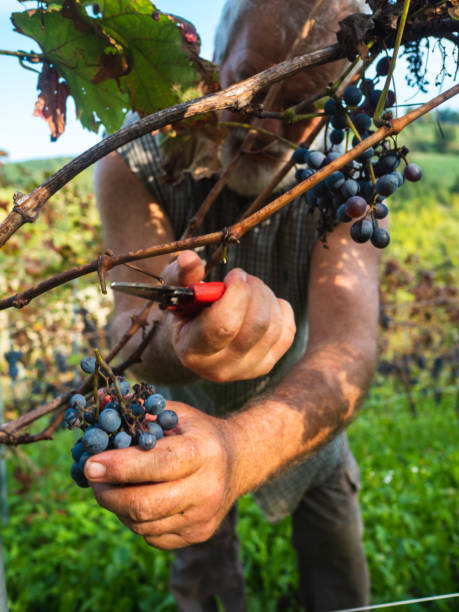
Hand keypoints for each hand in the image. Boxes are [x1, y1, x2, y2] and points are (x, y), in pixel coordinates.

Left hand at [85, 402, 240, 549]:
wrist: (237, 461)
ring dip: (117, 507)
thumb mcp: (178, 415)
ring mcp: (203, 517)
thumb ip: (142, 415)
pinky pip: (151, 536)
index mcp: (204, 452)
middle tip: (92, 478)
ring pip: (143, 525)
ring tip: (110, 486)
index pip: (158, 464)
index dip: (120, 467)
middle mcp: (208, 489)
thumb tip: (101, 410)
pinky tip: (134, 499)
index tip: (91, 464)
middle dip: (108, 494)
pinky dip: (134, 519)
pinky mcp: (197, 535)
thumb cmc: (198, 432)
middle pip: (146, 504)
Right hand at [161, 251, 295, 381]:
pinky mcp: (267, 365)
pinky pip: (287, 330)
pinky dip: (279, 309)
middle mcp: (220, 368)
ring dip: (266, 296)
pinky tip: (262, 304)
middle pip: (256, 324)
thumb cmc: (188, 312)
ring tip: (250, 288)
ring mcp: (247, 369)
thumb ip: (182, 275)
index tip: (234, 275)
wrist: (199, 343)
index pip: (224, 325)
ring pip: (274, 326)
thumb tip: (189, 257)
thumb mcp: (180, 294)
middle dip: (255, 290)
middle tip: (244, 277)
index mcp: (193, 351)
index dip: (236, 294)